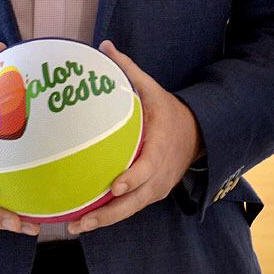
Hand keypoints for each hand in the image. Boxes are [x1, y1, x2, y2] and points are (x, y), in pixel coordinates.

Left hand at [70, 42, 204, 233]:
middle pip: (135, 201)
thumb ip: (129, 71)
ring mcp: (156, 188)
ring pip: (130, 210)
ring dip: (104, 221)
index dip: (133, 179)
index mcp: (160, 148)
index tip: (116, 186)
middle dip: (108, 214)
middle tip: (81, 221)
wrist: (199, 134)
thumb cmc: (170, 112)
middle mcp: (159, 174)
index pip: (148, 167)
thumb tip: (105, 46)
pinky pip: (129, 209)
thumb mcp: (154, 90)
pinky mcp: (152, 195)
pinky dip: (109, 217)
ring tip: (75, 227)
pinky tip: (84, 221)